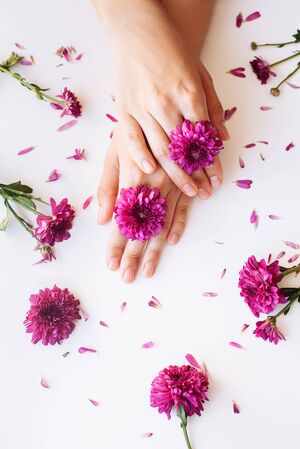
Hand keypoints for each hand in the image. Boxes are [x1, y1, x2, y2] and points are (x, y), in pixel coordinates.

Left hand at [97, 127, 190, 282]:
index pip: (121, 222)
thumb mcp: (115, 151)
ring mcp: (172, 187)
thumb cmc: (134, 126)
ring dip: (155, 249)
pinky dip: (179, 224)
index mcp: (131, 181)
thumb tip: (103, 218)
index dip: (116, 245)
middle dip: (133, 255)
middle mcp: (152, 189)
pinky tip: (174, 241)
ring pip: (161, 225)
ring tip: (147, 270)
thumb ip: (108, 186)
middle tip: (128, 278)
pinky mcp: (187, 181)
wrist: (165, 103)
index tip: (111, 266)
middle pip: (141, 230)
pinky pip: (184, 208)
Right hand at [111, 3, 228, 198]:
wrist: (138, 31)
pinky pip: (131, 139)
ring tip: (186, 190)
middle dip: (195, 174)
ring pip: (160, 148)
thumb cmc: (173, 52)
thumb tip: (222, 137)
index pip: (204, 136)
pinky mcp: (124, 110)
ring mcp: (142, 108)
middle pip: (182, 148)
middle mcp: (165, 103)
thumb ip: (212, 106)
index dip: (211, 160)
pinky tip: (150, 170)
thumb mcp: (201, 74)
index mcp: (188, 93)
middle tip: (202, 192)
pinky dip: (141, 156)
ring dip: (174, 173)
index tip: (217, 179)